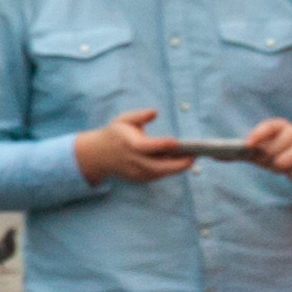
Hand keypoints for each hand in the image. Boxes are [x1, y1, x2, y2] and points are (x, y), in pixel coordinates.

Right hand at [71, 109, 191, 186]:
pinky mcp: (138, 178)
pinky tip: (177, 163)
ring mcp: (135, 172)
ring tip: (190, 159)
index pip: (145, 146)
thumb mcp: (123, 119)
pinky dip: (168, 170)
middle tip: (193, 157)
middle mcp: (131, 160)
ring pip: (159, 173)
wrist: (98, 155)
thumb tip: (154, 112)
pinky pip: (157, 175)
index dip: (161, 145)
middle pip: (157, 167)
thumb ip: (139, 116)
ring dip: (176, 168)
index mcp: (128, 143)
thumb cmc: (115, 134)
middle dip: (177, 164)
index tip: (176, 142)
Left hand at [235, 117, 291, 191]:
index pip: (271, 126)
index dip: (259, 134)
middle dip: (270, 158)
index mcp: (281, 128)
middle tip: (272, 163)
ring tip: (284, 167)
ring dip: (282, 167)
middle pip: (278, 145)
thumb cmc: (281, 157)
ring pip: (287, 159)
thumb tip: (215, 156)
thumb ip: (242, 153)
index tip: (248, 145)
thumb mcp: (262, 154)